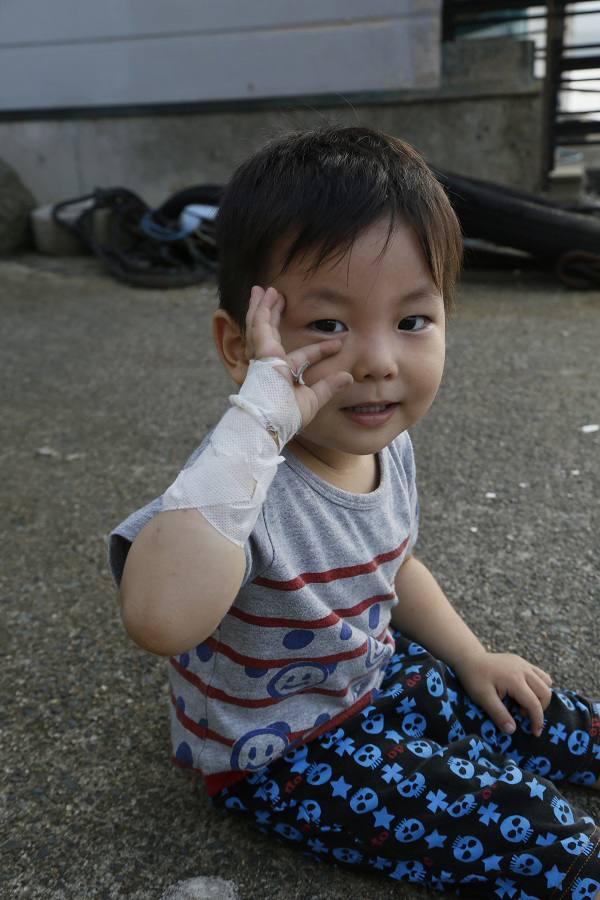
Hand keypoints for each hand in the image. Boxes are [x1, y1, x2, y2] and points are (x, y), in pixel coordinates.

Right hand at [244, 285, 352, 426]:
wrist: (271, 420)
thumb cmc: (287, 415)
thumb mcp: (313, 400)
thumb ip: (329, 387)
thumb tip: (348, 377)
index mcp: (283, 377)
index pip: (302, 357)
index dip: (320, 350)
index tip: (338, 344)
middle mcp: (270, 365)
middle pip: (271, 334)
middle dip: (272, 316)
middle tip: (275, 298)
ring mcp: (263, 357)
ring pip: (260, 326)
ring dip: (263, 307)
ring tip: (266, 290)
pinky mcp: (261, 350)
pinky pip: (259, 325)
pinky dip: (261, 309)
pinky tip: (265, 294)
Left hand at [453, 649, 552, 736]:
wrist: (469, 659)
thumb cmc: (474, 679)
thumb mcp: (483, 698)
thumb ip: (498, 714)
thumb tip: (512, 731)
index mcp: (515, 679)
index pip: (534, 703)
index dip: (537, 721)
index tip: (535, 733)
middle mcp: (523, 670)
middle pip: (545, 692)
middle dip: (540, 709)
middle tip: (520, 714)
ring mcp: (523, 664)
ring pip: (546, 681)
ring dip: (541, 696)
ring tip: (523, 702)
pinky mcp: (521, 662)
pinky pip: (539, 674)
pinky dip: (538, 685)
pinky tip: (523, 691)